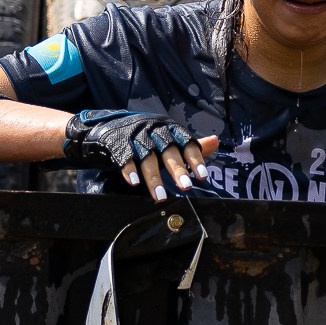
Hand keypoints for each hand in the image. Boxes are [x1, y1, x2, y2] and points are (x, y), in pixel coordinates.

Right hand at [65, 110, 221, 203]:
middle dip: (177, 169)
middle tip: (185, 187)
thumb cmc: (146, 136)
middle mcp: (153, 129)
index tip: (203, 176)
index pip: (186, 142)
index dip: (195, 159)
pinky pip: (124, 157)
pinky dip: (129, 170)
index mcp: (169, 128)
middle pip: (167, 149)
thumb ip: (190, 144)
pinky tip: (134, 183)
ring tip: (160, 196)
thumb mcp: (168, 137)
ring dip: (153, 177)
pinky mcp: (117, 142)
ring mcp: (135, 135)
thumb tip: (216, 142)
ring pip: (146, 156)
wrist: (109, 128)